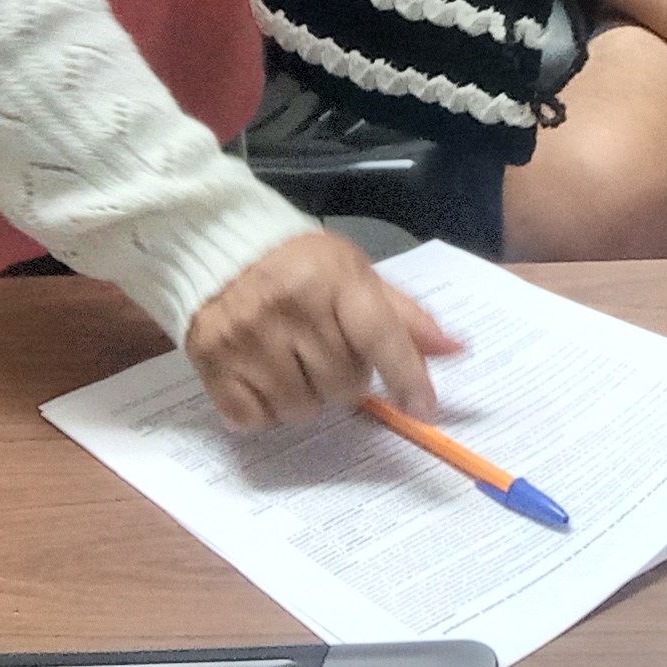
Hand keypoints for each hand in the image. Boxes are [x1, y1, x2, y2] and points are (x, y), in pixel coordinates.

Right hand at [184, 227, 461, 428]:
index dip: (406, 375)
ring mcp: (245, 337)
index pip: (378, 335)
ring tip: (295, 362)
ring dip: (306, 397)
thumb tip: (455, 349)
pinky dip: (264, 410)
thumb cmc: (299, 264)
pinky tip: (263, 377)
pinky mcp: (211, 363)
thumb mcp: (355, 274)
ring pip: (301, 408)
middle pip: (343, 384)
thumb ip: (404, 316)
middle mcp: (288, 307)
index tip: (424, 408)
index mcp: (331, 279)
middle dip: (347, 379)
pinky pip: (253, 419)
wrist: (217, 246)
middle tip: (330, 353)